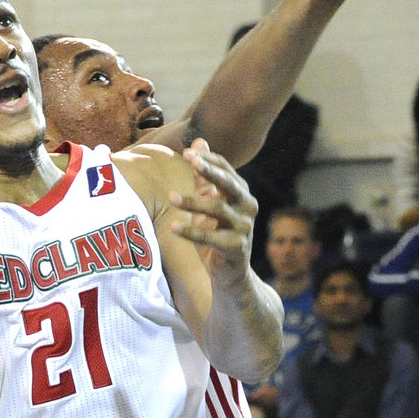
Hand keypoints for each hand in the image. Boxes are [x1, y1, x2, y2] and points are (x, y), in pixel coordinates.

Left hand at [169, 138, 257, 286]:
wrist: (230, 275)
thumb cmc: (217, 233)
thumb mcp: (209, 202)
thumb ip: (203, 176)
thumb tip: (198, 142)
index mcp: (241, 193)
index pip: (226, 170)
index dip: (208, 160)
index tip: (187, 152)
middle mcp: (247, 207)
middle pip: (229, 184)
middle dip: (210, 171)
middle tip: (190, 160)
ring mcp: (244, 228)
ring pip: (218, 209)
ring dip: (193, 202)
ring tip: (170, 196)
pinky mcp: (237, 248)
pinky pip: (212, 238)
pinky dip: (192, 232)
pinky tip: (174, 227)